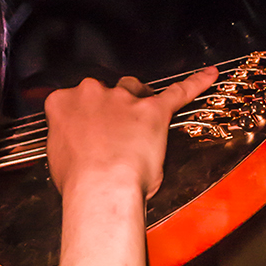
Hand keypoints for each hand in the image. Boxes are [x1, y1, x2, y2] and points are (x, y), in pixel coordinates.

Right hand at [43, 66, 217, 199]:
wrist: (100, 188)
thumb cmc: (80, 181)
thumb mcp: (58, 157)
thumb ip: (70, 142)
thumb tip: (80, 150)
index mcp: (63, 103)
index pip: (74, 98)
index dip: (85, 114)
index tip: (88, 126)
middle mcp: (92, 93)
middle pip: (107, 90)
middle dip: (112, 108)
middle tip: (115, 133)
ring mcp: (123, 99)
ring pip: (135, 88)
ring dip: (139, 100)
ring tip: (142, 123)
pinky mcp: (153, 109)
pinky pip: (178, 91)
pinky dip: (195, 83)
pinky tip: (207, 77)